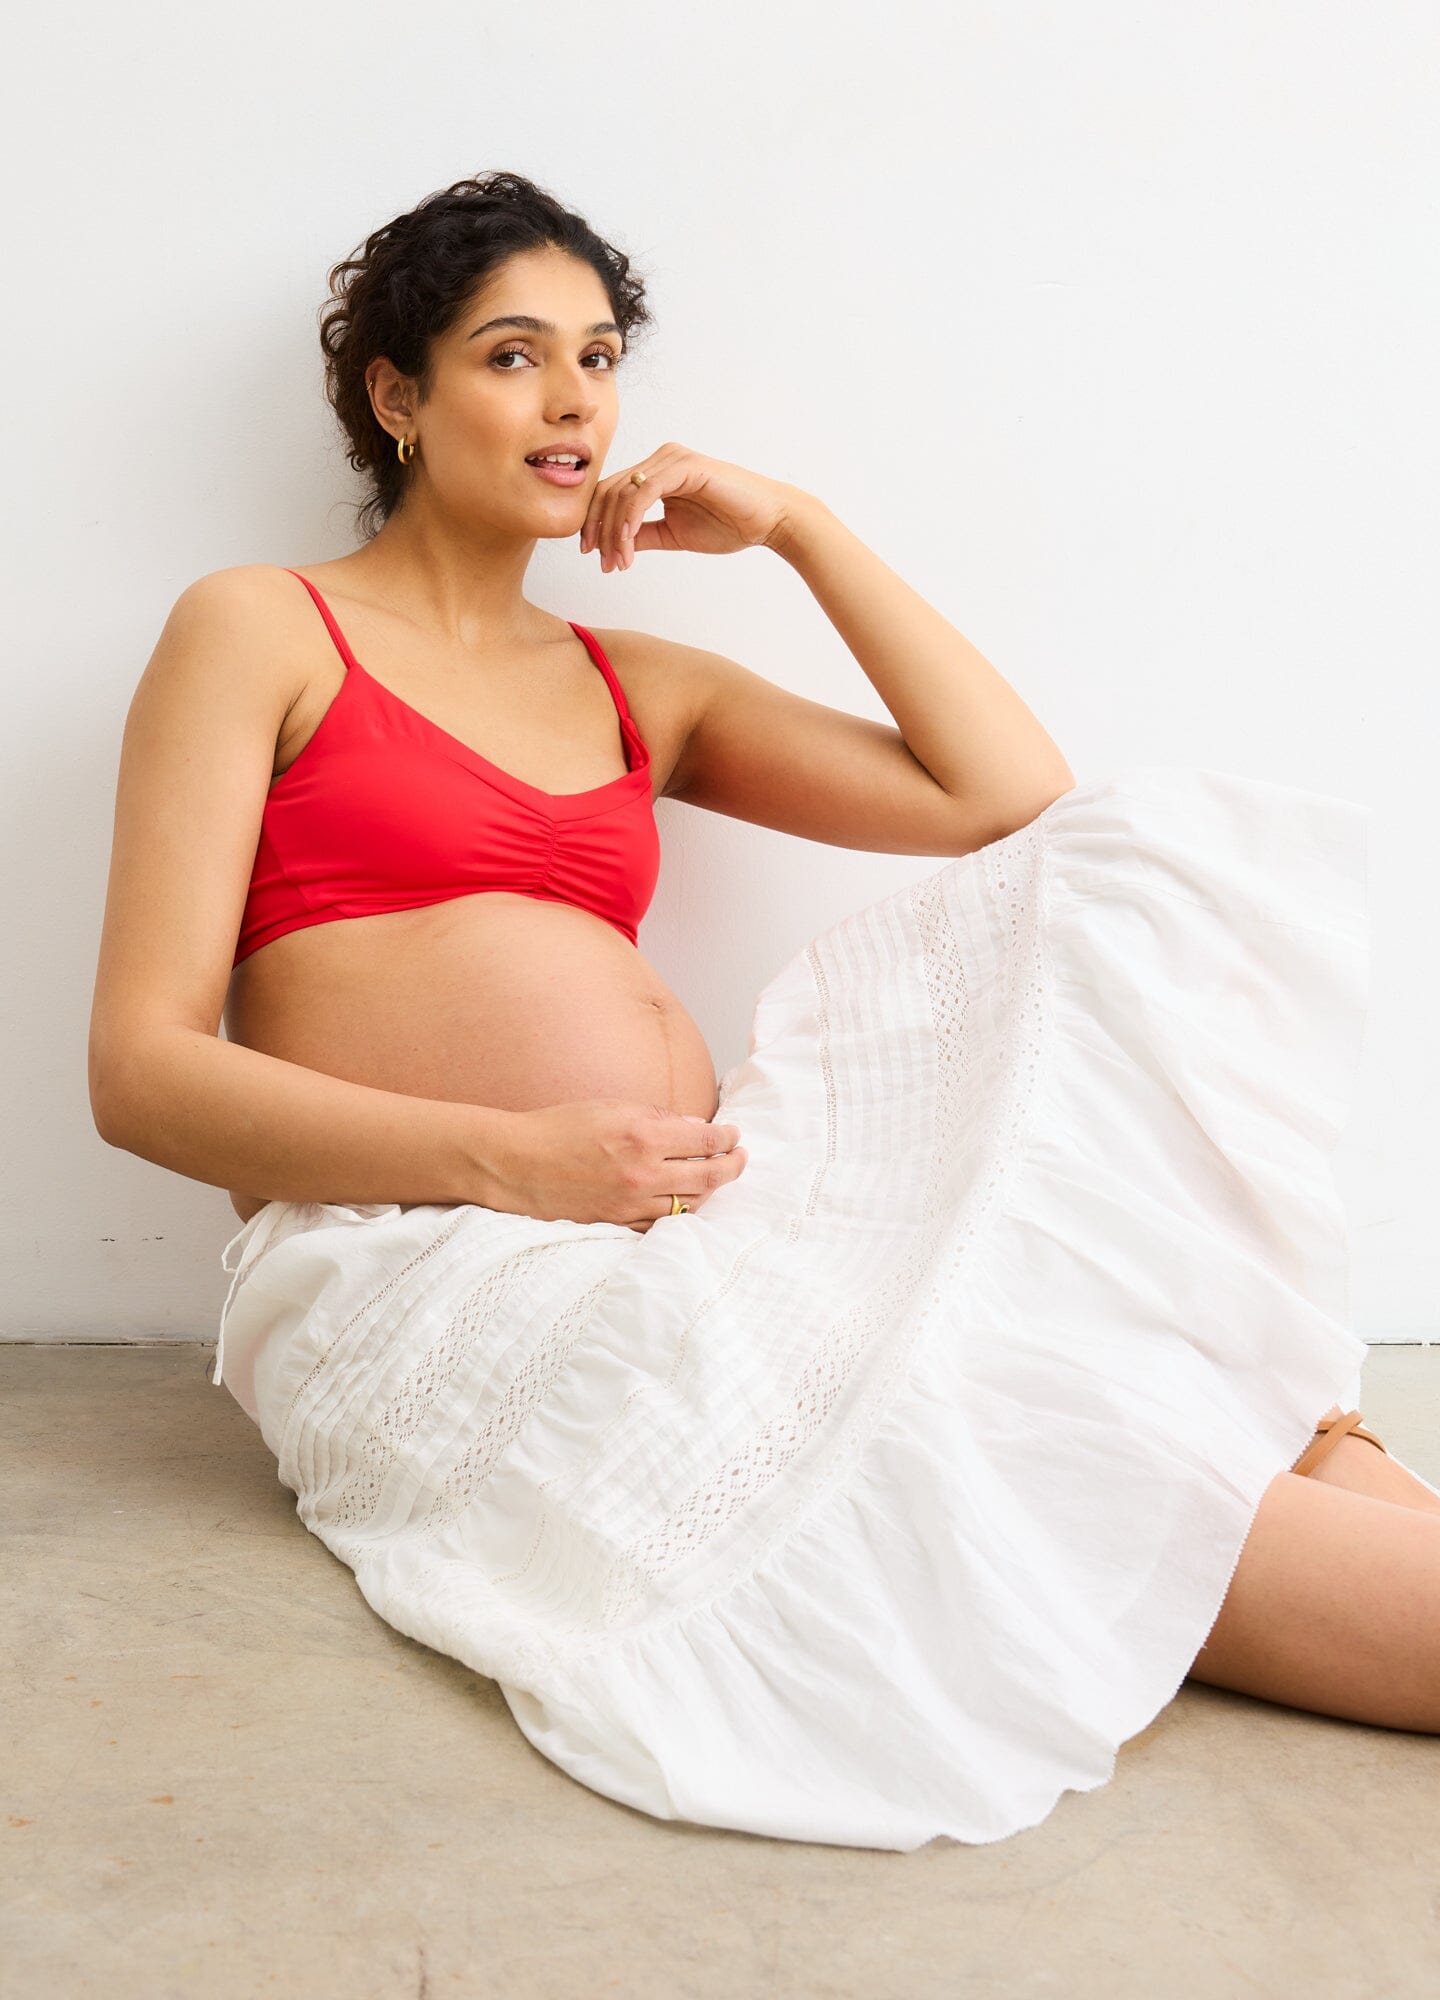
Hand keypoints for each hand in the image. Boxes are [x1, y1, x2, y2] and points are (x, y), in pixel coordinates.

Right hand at [481, 1099, 747, 1231]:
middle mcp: (643, 1172)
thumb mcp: (610, 1106)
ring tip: (717, 1179)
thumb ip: (656, 1116)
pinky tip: (685, 1202)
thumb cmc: (557, 1128)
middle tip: (741, 1159)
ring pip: (690, 1204)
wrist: (515, 1164)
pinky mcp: (618, 1223)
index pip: (705, 1139)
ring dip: (710, 1192)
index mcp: (643, 1135)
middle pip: (708, 1176)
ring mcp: (631, 1203)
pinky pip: (661, 1223)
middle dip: (733, 1166)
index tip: (734, 1135)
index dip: (727, 1137)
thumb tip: (693, 1126)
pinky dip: (680, 1213)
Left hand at [580, 443, 800, 571]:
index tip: (593, 556)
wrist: (767, 521)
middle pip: (609, 491)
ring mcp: (671, 459)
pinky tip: (628, 544)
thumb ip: (643, 535)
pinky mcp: (685, 466)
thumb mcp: (673, 535)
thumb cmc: (728, 525)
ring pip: (623, 492)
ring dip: (614, 531)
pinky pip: (644, 491)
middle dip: (599, 530)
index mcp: (655, 472)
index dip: (595, 524)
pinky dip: (631, 519)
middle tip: (603, 564)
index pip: (611, 493)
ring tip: (618, 562)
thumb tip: (612, 545)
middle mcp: (660, 460)